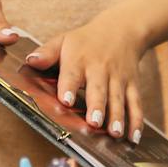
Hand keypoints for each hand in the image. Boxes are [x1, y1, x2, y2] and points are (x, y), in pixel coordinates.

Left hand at [22, 0, 150, 139]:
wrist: (122, 29)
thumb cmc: (86, 41)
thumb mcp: (64, 41)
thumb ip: (47, 53)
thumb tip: (30, 61)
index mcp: (79, 60)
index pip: (73, 74)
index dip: (69, 87)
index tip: (65, 100)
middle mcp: (100, 70)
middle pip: (99, 89)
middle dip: (97, 106)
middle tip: (94, 122)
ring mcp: (118, 78)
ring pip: (119, 98)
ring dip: (118, 116)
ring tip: (115, 133)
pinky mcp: (132, 85)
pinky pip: (135, 103)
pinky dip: (137, 120)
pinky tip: (134, 137)